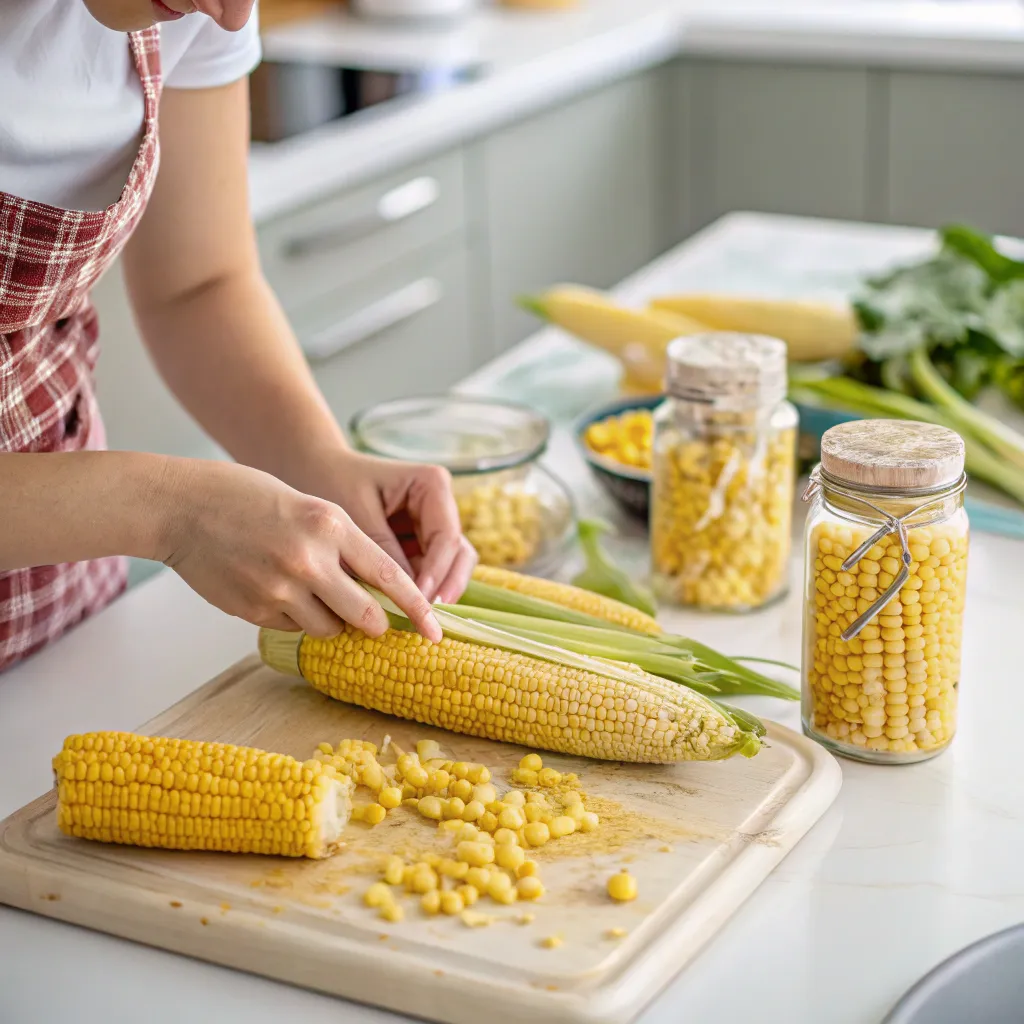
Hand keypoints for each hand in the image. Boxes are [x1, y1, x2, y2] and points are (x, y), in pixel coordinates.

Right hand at [160, 460, 442, 640]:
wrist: (182, 506)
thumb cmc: (249, 497)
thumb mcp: (309, 505)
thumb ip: (342, 544)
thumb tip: (375, 591)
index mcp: (330, 524)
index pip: (389, 577)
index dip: (417, 608)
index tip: (435, 630)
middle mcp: (309, 560)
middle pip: (365, 616)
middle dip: (376, 624)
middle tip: (377, 623)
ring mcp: (279, 588)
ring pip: (329, 629)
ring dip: (331, 620)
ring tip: (309, 591)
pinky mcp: (254, 609)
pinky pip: (293, 628)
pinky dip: (296, 618)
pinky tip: (275, 590)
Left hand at [317, 451, 476, 604]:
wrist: (311, 467)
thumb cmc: (331, 480)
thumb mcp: (355, 514)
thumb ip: (383, 552)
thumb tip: (404, 597)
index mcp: (431, 485)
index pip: (446, 537)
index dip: (437, 572)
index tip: (419, 599)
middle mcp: (440, 505)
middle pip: (458, 552)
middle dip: (446, 585)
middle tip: (428, 617)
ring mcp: (431, 526)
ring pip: (450, 566)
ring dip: (437, 591)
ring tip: (419, 618)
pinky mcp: (417, 543)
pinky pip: (428, 571)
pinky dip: (420, 590)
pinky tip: (406, 611)